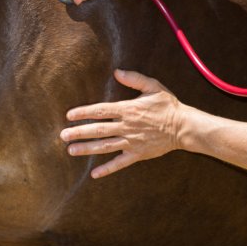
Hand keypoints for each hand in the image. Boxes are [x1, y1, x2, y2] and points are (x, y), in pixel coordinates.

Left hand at [60, 70, 187, 178]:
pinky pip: (120, 163)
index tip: (69, 116)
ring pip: (105, 146)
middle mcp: (127, 126)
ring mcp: (131, 142)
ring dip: (87, 148)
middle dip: (79, 132)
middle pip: (98, 130)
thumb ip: (134, 79)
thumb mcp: (153, 87)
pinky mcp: (138, 154)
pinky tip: (95, 173)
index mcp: (128, 109)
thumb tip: (117, 72)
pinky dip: (107, 169)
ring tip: (71, 150)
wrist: (183, 127)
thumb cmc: (168, 105)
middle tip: (63, 135)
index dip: (84, 113)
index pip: (101, 110)